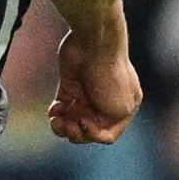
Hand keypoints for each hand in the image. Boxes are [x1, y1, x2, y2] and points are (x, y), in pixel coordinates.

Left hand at [49, 27, 141, 144]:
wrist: (94, 44)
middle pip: (87, 131)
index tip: (85, 123)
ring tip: (57, 120)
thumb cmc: (111, 76)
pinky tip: (55, 108)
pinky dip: (56, 113)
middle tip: (69, 124)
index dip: (93, 135)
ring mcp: (87, 96)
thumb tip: (89, 129)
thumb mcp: (120, 109)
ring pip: (72, 122)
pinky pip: (61, 109)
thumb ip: (109, 126)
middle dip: (75, 132)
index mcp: (123, 110)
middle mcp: (105, 105)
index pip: (107, 135)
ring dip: (63, 126)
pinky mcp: (70, 87)